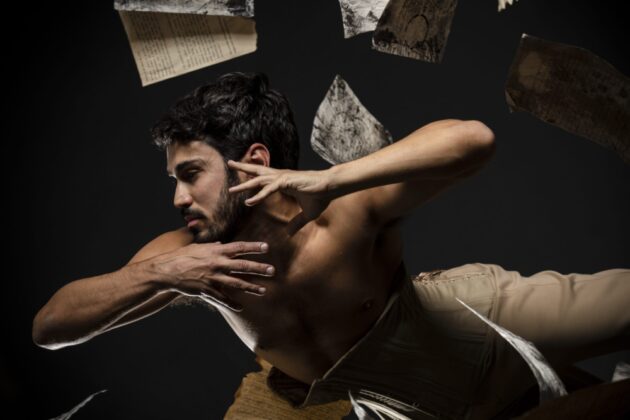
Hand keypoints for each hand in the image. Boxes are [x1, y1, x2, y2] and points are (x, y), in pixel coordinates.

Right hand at [153, 241, 273, 311]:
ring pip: (237, 283)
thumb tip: (220, 243)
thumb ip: (211, 246)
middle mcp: (217, 263)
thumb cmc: (181, 256)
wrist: (166, 271)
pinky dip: (232, 303)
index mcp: (216, 251)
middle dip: (259, 268)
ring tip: (263, 291)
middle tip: (272, 270)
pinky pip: (223, 298)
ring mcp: (213, 277)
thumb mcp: (197, 247)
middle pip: (242, 266)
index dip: (253, 247)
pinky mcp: (207, 290)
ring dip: (251, 287)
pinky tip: (241, 307)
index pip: (239, 247)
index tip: (266, 247)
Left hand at [227, 160, 332, 234]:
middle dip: (242, 168)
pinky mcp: (287, 182)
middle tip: (229, 163)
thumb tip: (288, 234)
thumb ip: (297, 223)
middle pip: (257, 172)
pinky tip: (249, 202)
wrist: (331, 188)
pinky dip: (258, 196)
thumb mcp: (307, 214)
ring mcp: (283, 178)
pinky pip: (269, 189)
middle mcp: (281, 177)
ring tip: (231, 190)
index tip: (242, 178)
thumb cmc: (321, 197)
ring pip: (259, 180)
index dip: (252, 177)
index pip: (264, 177)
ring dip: (244, 185)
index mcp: (283, 181)